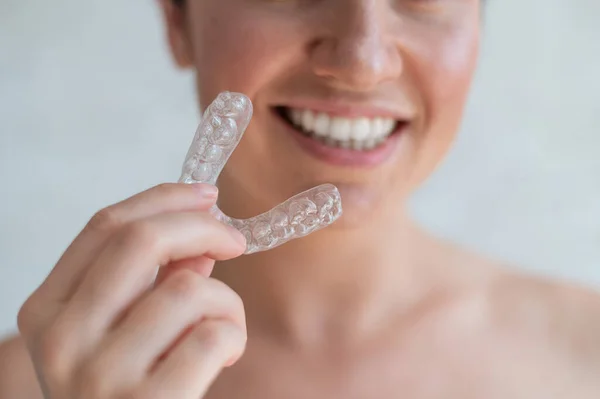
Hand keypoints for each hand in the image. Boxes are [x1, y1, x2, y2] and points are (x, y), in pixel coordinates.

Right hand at [17, 183, 247, 398]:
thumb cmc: (125, 391)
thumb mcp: (119, 333)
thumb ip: (151, 282)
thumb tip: (198, 240)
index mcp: (47, 310)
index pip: (105, 226)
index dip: (163, 198)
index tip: (206, 195)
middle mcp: (62, 339)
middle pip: (141, 241)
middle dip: (202, 227)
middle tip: (235, 240)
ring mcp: (99, 376)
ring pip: (190, 288)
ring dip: (226, 301)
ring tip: (223, 329)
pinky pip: (214, 334)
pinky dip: (234, 335)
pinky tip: (225, 357)